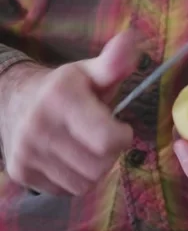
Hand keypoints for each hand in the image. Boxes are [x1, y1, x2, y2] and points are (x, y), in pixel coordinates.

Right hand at [0, 30, 141, 195]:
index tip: (121, 128)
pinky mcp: (21, 173)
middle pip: (99, 165)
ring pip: (85, 182)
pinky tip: (70, 159)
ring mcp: (27, 153)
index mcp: (61, 99)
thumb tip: (132, 40)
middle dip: (109, 153)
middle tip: (101, 137)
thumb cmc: (63, 88)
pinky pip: (67, 190)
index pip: (107, 140)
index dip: (122, 137)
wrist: (13, 100)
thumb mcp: (89, 72)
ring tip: (86, 147)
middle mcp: (39, 127)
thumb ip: (114, 63)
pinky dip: (76, 179)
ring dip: (94, 168)